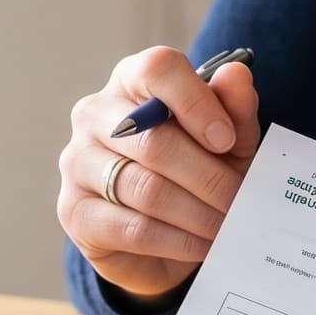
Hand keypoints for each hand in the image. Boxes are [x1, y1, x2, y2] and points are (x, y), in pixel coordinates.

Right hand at [56, 47, 260, 299]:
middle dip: (208, 176)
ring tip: (228, 225)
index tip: (228, 140)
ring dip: (196, 213)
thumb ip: (234, 109)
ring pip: (144, 187)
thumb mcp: (229, 141)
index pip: (157, 69)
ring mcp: (77, 162)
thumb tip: (237, 75)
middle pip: (153, 139)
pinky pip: (132, 228)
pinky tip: (202, 244)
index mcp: (132, 81)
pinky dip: (177, 240)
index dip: (197, 103)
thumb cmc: (198, 171)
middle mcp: (95, 114)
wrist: (166, 237)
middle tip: (241, 200)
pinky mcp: (74, 212)